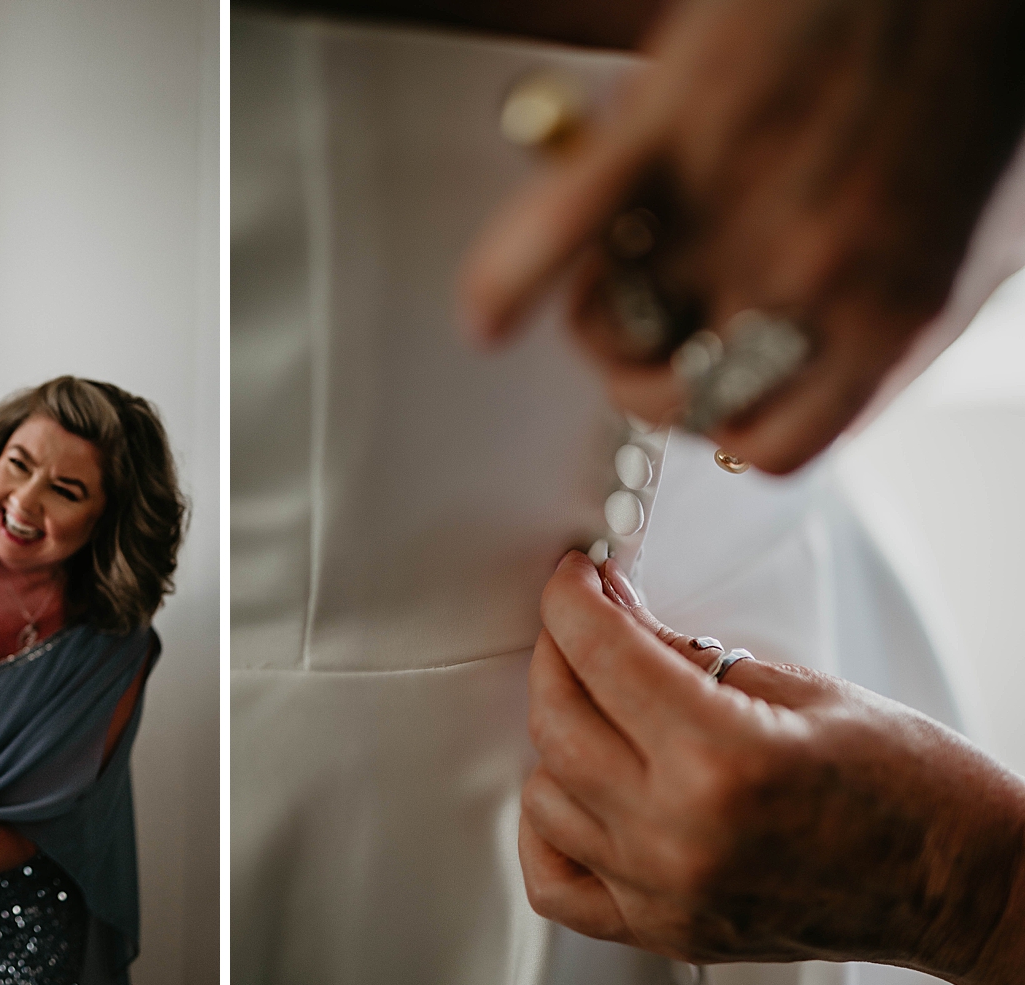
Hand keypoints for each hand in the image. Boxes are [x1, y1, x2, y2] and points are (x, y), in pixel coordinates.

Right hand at [461, 0, 1024, 473]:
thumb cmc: (962, 72)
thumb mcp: (938, 229)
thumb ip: (859, 303)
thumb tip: (781, 346)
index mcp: (886, 311)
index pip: (771, 447)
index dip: (727, 428)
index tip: (713, 399)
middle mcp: (807, 281)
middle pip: (674, 401)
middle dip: (651, 381)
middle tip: (652, 335)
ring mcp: (731, 211)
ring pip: (615, 337)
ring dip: (600, 323)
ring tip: (614, 275)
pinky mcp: (670, 128)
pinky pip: (561, 232)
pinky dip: (507, 279)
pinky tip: (488, 316)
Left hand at [522, 552, 1024, 984]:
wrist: (960, 884)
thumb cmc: (912, 788)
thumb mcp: (800, 688)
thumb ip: (687, 654)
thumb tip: (614, 614)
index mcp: (721, 760)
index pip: (600, 655)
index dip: (572, 600)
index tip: (573, 580)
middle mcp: (678, 834)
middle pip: (556, 722)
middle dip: (558, 654)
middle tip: (582, 625)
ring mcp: (665, 892)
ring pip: (545, 797)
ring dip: (558, 739)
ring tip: (600, 707)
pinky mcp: (664, 930)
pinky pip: (557, 884)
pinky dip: (549, 832)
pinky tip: (579, 794)